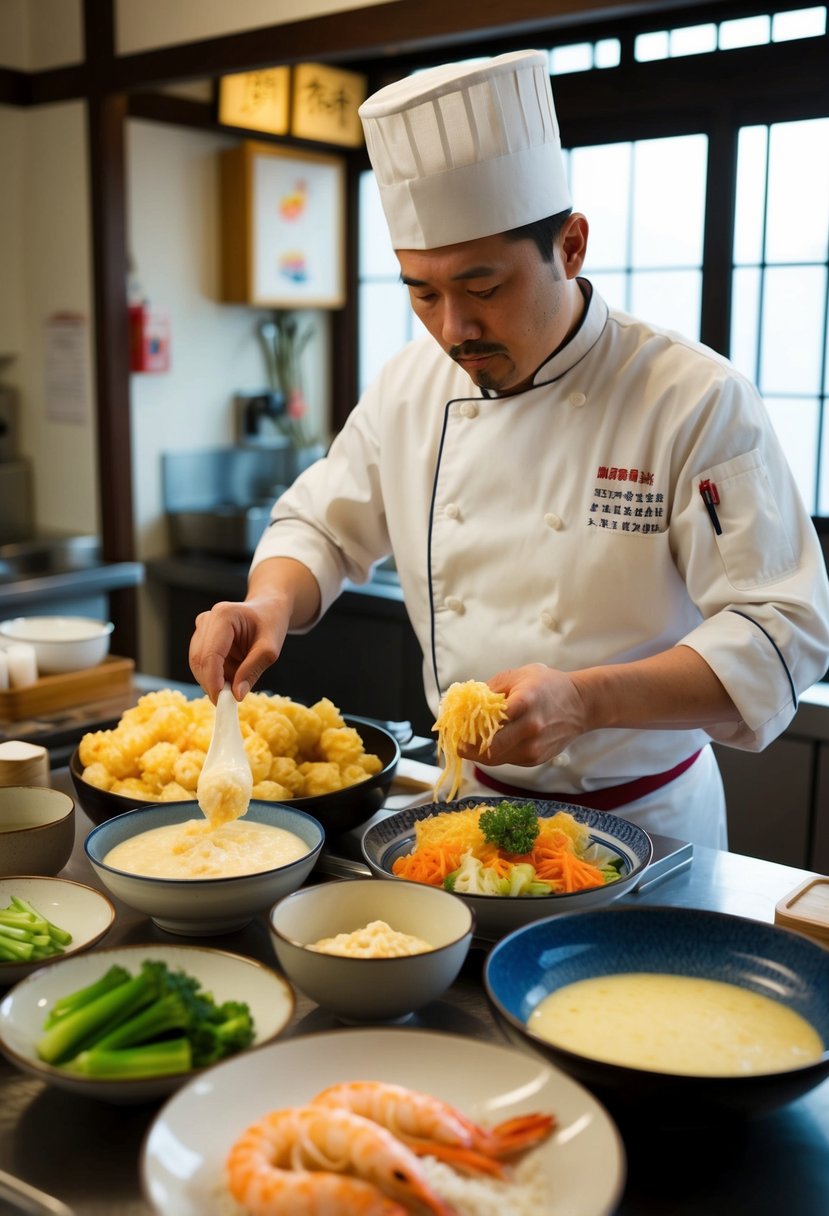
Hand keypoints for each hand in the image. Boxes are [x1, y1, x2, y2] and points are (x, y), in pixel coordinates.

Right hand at [188, 595, 289, 703]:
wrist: (267, 610)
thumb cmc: (270, 624)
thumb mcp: (270, 649)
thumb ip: (253, 670)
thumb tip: (236, 695)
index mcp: (223, 616)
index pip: (210, 655)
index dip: (213, 681)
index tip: (222, 701)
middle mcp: (206, 620)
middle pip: (199, 661)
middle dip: (212, 684)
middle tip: (229, 701)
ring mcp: (201, 628)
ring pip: (197, 665)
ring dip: (214, 680)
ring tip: (237, 682)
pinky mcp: (200, 637)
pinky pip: (202, 664)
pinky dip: (215, 675)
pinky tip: (231, 675)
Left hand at [458, 663, 586, 767]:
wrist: (581, 705)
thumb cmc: (548, 686)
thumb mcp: (518, 676)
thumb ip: (490, 689)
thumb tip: (465, 703)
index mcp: (524, 703)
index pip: (488, 721)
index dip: (467, 726)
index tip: (455, 726)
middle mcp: (530, 728)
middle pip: (488, 749)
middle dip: (468, 747)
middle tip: (457, 741)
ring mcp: (533, 747)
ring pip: (495, 759)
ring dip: (479, 752)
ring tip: (470, 741)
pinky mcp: (536, 759)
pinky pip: (507, 759)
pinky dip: (496, 753)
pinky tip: (492, 742)